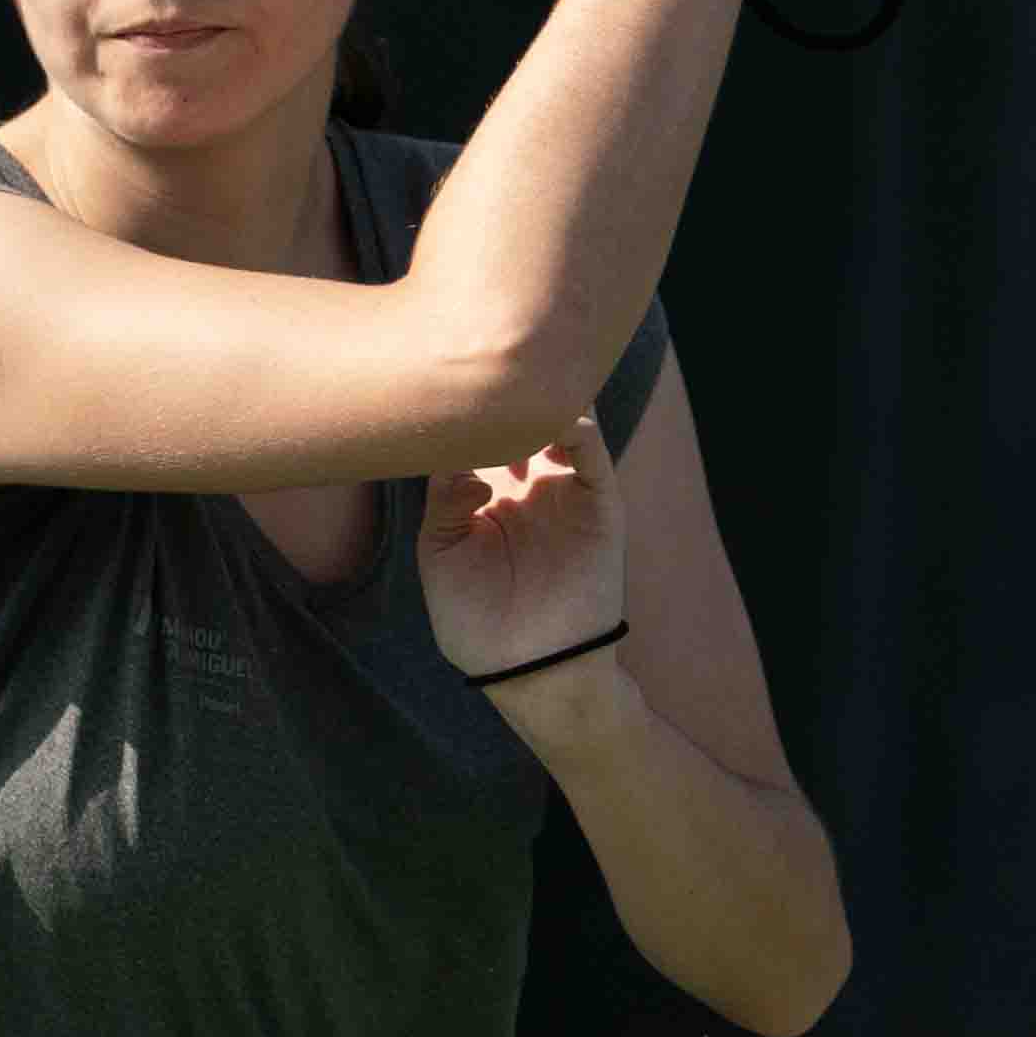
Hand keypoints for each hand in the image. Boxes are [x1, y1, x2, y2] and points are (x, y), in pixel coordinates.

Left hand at [422, 414, 626, 683]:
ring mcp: (564, 490)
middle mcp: (526, 483)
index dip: (459, 408)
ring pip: (558, 422)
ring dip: (538, 399)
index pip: (475, 431)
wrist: (528, 669)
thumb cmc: (475, 620)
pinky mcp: (599, 504)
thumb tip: (466, 459)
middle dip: (500, 389)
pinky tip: (549, 421)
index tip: (436, 389)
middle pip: (518, 415)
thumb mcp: (440, 552)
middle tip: (475, 367)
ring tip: (511, 389)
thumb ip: (444, 497)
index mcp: (485, 492)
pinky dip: (576, 426)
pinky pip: (591, 453)